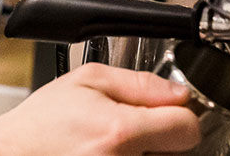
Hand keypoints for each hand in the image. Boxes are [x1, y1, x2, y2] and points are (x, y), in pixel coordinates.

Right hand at [0, 63, 199, 155]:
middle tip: (129, 131)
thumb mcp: (86, 80)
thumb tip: (179, 93)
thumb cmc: (41, 124)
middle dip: (161, 138)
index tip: (167, 115)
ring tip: (113, 147)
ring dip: (146, 155)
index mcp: (119, 132)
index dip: (179, 115)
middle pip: (179, 153)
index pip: (187, 128)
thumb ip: (140, 83)